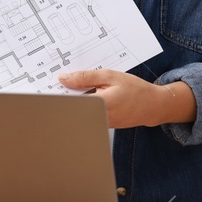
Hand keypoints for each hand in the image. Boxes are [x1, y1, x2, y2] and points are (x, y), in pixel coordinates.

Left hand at [57, 71, 192, 128]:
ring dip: (77, 100)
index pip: (70, 100)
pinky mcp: (103, 125)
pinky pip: (88, 114)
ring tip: (83, 88)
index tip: (48, 86)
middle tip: (63, 82)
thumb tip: (64, 78)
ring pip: (80, 112)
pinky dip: (86, 105)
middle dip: (66, 95)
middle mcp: (99, 117)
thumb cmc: (136, 90)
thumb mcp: (110, 76)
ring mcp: (101, 124)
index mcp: (100, 104)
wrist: (153, 106)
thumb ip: (86, 77)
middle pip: (73, 108)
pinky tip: (93, 96)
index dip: (57, 93)